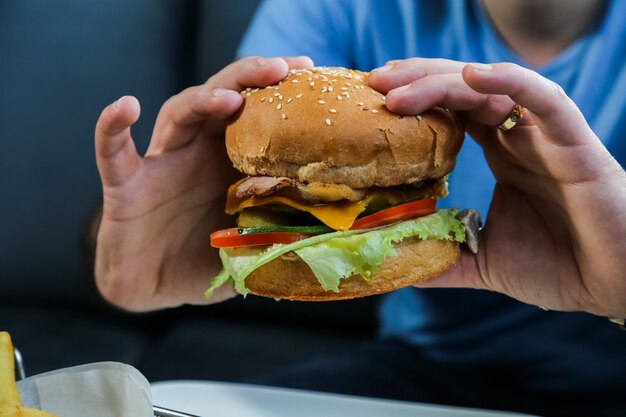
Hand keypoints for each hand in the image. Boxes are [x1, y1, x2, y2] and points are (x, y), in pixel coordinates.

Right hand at [95, 56, 312, 310]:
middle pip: (222, 99)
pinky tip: (125, 106)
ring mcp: (162, 164)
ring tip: (231, 96)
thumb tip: (331, 242)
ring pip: (179, 114)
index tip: (311, 73)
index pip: (256, 116)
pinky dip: (113, 127)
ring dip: (203, 99)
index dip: (281, 94)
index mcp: (230, 164)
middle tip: (282, 67)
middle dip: (250, 78)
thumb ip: (282, 238)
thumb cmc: (202, 260)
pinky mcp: (125, 184)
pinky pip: (113, 150)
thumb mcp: (250, 247)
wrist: (151, 287)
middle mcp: (198, 154)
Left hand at [369, 58, 625, 317]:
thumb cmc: (561, 267)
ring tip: (399, 89)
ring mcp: (546, 137)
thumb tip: (394, 263)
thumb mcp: (484, 261)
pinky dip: (511, 84)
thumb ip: (442, 256)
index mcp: (501, 155)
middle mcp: (520, 138)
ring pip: (493, 90)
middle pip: (462, 91)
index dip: (414, 102)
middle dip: (416, 81)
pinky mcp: (576, 145)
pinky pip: (546, 101)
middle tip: (374, 81)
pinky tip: (474, 76)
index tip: (372, 101)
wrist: (616, 284)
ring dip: (443, 83)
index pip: (450, 113)